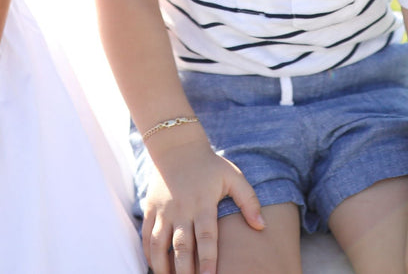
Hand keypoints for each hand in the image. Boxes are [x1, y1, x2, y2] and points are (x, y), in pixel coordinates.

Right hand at [142, 135, 263, 273]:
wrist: (176, 146)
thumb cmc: (209, 164)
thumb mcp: (233, 176)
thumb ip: (248, 200)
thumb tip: (261, 225)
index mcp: (203, 203)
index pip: (206, 237)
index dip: (208, 259)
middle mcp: (181, 209)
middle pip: (181, 246)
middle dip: (185, 270)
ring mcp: (163, 210)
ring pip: (159, 244)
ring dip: (162, 266)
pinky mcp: (151, 209)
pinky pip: (146, 235)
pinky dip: (148, 253)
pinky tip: (154, 266)